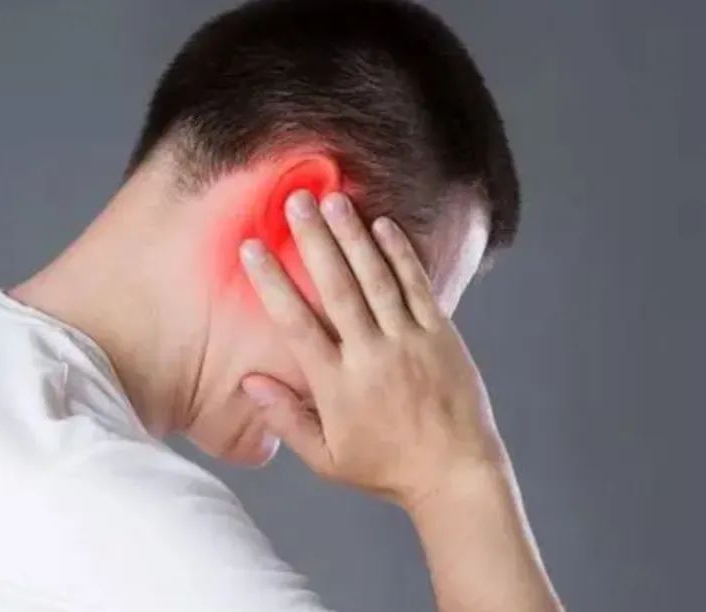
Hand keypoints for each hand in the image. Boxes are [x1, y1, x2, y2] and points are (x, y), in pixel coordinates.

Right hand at [238, 189, 506, 508]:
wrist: (456, 474)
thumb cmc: (387, 469)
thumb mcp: (327, 459)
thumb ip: (286, 420)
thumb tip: (250, 382)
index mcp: (337, 386)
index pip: (296, 324)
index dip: (272, 283)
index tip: (252, 248)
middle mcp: (371, 356)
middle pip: (336, 287)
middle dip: (314, 240)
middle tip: (295, 201)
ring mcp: (409, 342)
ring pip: (376, 279)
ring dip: (353, 236)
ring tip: (334, 199)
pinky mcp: (441, 335)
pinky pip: (418, 287)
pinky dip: (400, 255)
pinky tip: (383, 226)